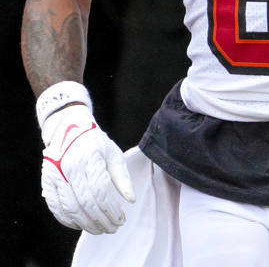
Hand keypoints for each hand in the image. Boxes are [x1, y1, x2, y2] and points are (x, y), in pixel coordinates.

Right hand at [41, 103, 134, 233]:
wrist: (69, 129)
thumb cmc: (96, 144)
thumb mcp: (113, 154)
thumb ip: (122, 177)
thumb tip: (131, 200)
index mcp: (90, 157)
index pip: (101, 191)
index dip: (112, 210)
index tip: (121, 219)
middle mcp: (71, 166)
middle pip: (86, 203)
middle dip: (101, 221)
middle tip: (112, 228)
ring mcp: (56, 175)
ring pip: (71, 208)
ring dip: (86, 224)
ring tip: (99, 229)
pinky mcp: (47, 182)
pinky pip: (56, 208)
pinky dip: (68, 221)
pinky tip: (81, 225)